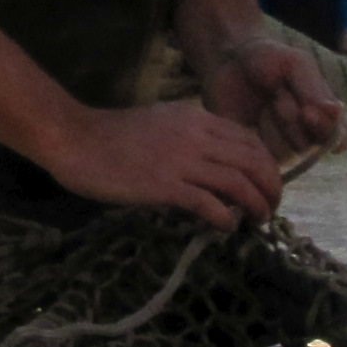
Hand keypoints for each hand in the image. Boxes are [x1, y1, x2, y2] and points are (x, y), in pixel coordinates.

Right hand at [33, 97, 285, 230]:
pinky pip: (209, 204)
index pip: (250, 141)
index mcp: (196, 117)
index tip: (266, 187)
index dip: (267, 166)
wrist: (75, 139)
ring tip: (257, 222)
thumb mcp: (162, 124)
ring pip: (240, 183)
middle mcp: (196, 135)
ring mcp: (181, 160)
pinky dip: (225, 220)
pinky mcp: (165, 185)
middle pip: (254, 161)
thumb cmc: (113, 136)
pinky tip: (224, 228)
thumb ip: (191, 139)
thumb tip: (217, 170)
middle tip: (269, 210)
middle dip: (271, 189)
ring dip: (256, 206)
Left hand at [187, 20, 344, 161]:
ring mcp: (281, 147)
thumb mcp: (296, 64)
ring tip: (264, 103)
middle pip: (307, 143)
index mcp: (323, 117)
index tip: (307, 113)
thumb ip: (315, 89)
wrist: (229, 58)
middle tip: (277, 95)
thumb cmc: (269, 59)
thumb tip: (336, 111)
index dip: (322, 128)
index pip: (336, 138)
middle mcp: (305, 136)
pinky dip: (254, 134)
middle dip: (290, 118)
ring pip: (284, 152)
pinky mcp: (256, 153)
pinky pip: (260, 156)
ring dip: (271, 124)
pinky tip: (249, 117)